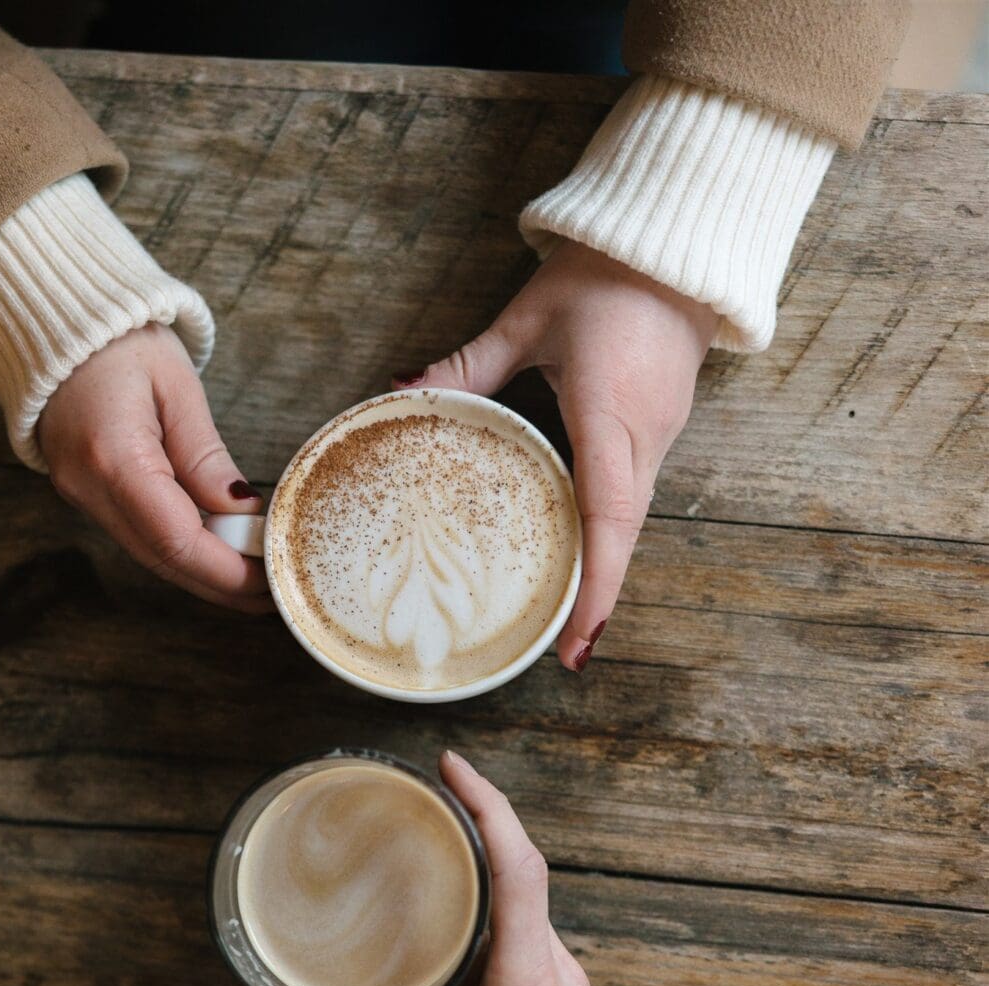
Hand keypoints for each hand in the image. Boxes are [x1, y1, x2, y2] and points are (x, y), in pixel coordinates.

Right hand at [39, 324, 272, 611]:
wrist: (52, 322)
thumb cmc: (118, 342)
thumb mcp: (176, 387)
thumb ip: (206, 458)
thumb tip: (242, 512)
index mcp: (112, 458)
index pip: (177, 539)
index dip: (227, 570)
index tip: (270, 580)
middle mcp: (88, 488)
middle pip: (163, 560)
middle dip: (221, 584)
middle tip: (274, 593)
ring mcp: (81, 494)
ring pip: (151, 555)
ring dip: (205, 572)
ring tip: (256, 578)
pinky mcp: (86, 493)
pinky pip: (139, 535)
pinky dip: (182, 550)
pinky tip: (219, 551)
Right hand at [309, 750, 670, 985]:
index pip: (519, 870)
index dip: (489, 806)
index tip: (451, 766)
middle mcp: (557, 975)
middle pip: (523, 873)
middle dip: (476, 821)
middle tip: (420, 793)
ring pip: (525, 905)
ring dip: (484, 867)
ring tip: (429, 843)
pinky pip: (526, 935)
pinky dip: (491, 907)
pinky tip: (451, 916)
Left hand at [407, 242, 716, 669]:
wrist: (676, 239)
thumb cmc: (603, 275)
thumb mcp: (528, 320)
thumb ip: (467, 366)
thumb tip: (401, 393)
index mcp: (608, 411)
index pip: (608, 518)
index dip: (594, 587)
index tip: (578, 644)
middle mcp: (644, 436)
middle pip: (622, 535)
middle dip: (597, 597)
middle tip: (566, 652)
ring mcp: (662, 433)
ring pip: (631, 519)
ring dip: (605, 568)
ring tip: (571, 616)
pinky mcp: (663, 426)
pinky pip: (636, 493)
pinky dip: (610, 533)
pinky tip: (583, 552)